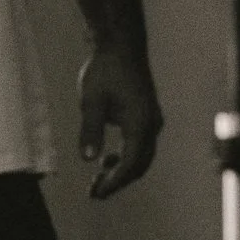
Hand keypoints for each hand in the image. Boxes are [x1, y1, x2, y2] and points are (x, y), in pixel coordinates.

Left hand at [79, 40, 162, 196]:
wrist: (121, 45)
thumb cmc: (105, 70)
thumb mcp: (91, 101)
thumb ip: (90, 130)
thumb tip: (88, 159)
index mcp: (140, 124)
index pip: (130, 164)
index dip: (114, 182)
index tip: (96, 193)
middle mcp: (151, 125)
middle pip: (139, 165)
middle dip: (118, 181)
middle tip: (95, 193)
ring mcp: (152, 120)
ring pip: (141, 157)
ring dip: (122, 170)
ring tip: (98, 179)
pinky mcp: (147, 115)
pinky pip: (140, 145)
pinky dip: (126, 156)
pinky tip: (107, 158)